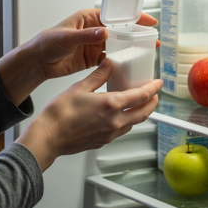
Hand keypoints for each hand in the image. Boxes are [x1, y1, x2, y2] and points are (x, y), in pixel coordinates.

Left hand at [0, 9, 156, 105]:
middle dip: (136, 34)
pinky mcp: (92, 59)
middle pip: (120, 31)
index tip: (148, 21)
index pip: (115, 15)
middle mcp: (94, 30)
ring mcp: (94, 45)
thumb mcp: (66, 37)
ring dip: (130, 49)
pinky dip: (119, 63)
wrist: (37, 62)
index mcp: (89, 18)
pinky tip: (128, 66)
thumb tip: (104, 32)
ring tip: (145, 53)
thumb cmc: (46, 43)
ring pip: (117, 46)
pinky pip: (110, 60)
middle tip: (152, 40)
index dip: (133, 17)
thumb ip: (86, 35)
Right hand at [16, 59, 162, 171]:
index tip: (158, 83)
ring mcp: (109, 133)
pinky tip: (119, 116)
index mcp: (111, 105)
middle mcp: (115, 121)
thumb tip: (108, 65)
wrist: (49, 136)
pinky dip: (126, 122)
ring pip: (133, 123)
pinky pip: (121, 131)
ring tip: (137, 104)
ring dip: (140, 113)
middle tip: (154, 95)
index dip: (152, 89)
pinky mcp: (102, 141)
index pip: (140, 96)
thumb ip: (97, 76)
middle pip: (143, 113)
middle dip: (152, 103)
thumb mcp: (79, 87)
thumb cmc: (60, 114)